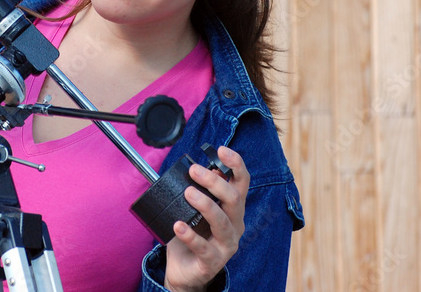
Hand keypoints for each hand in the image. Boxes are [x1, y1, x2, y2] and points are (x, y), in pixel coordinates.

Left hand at [164, 146, 248, 291]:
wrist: (185, 270)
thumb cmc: (193, 234)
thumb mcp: (198, 209)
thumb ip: (203, 190)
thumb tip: (205, 167)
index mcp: (233, 209)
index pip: (242, 183)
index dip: (236, 165)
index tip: (221, 150)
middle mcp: (235, 225)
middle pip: (234, 199)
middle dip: (215, 182)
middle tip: (194, 170)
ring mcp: (226, 245)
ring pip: (222, 222)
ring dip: (205, 205)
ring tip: (188, 193)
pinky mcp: (212, 262)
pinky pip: (203, 248)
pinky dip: (190, 235)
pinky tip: (178, 226)